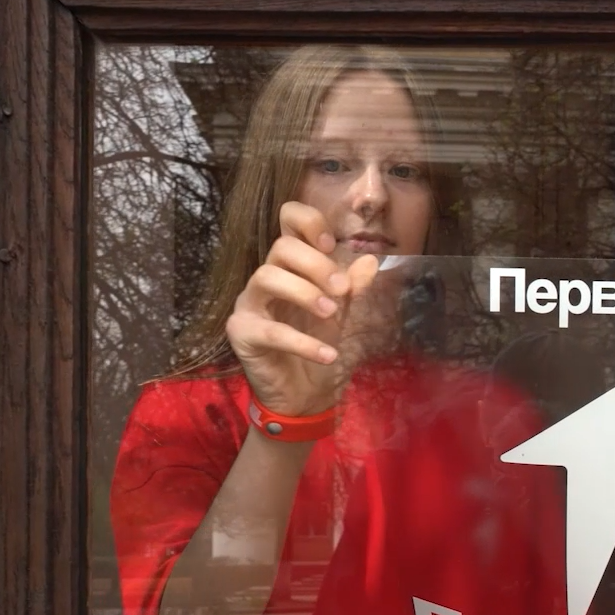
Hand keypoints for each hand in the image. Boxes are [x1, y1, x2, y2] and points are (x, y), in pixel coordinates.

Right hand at [224, 201, 382, 416]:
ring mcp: (249, 303)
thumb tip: (371, 261)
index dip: (308, 221)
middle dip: (316, 264)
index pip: (287, 221)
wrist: (304, 394)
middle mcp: (266, 277)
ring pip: (267, 276)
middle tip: (341, 290)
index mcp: (290, 265)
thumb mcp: (344, 314)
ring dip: (305, 293)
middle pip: (280, 246)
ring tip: (331, 314)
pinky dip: (303, 342)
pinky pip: (270, 331)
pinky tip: (327, 355)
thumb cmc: (318, 344)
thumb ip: (354, 287)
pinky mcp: (242, 333)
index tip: (331, 244)